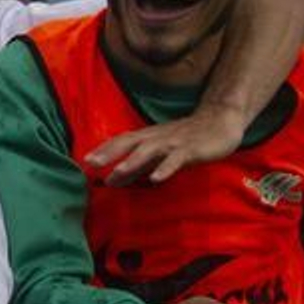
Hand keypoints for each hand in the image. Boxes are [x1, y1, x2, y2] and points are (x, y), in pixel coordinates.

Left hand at [84, 103, 248, 185]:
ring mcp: (173, 143)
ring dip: (132, 162)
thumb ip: (135, 167)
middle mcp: (156, 138)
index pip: (120, 142)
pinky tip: (156, 179)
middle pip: (129, 143)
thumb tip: (110, 181)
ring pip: (149, 151)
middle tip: (90, 163)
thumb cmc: (184, 139)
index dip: (102, 150)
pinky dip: (165, 168)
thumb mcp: (157, 153)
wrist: (220, 122)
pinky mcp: (191, 150)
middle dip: (109, 153)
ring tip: (116, 173)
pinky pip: (176, 160)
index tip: (83, 161)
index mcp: (146, 137)